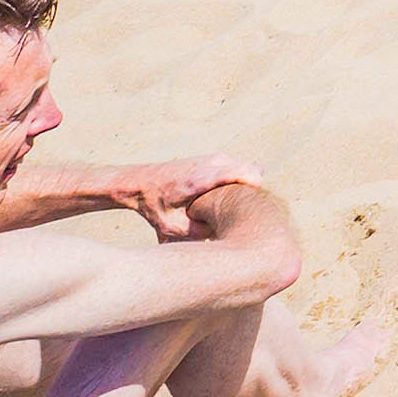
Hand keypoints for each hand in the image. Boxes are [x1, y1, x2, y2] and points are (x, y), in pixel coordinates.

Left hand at [105, 157, 263, 233]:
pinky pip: (241, 170)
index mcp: (201, 178)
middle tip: (245, 215)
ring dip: (246, 190)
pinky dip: (239, 184)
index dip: (257, 190)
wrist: (138, 182)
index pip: (244, 173)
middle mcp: (212, 163)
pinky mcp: (217, 158)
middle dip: (254, 195)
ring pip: (249, 172)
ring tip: (234, 209)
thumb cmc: (154, 205)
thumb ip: (198, 232)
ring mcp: (216, 158)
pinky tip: (225, 201)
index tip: (259, 208)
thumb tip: (226, 238)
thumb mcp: (170, 226)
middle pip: (253, 174)